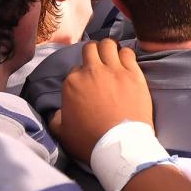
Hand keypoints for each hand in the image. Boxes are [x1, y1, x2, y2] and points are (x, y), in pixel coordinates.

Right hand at [49, 39, 152, 163]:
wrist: (119, 146)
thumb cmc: (90, 141)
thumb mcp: (62, 132)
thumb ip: (56, 117)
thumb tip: (58, 111)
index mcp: (72, 82)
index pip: (75, 69)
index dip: (81, 75)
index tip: (87, 82)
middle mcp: (91, 72)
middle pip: (90, 49)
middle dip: (93, 53)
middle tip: (99, 62)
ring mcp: (114, 71)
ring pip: (109, 44)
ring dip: (109, 48)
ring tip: (113, 57)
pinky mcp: (134, 74)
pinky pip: (129, 53)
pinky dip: (127, 54)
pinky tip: (127, 62)